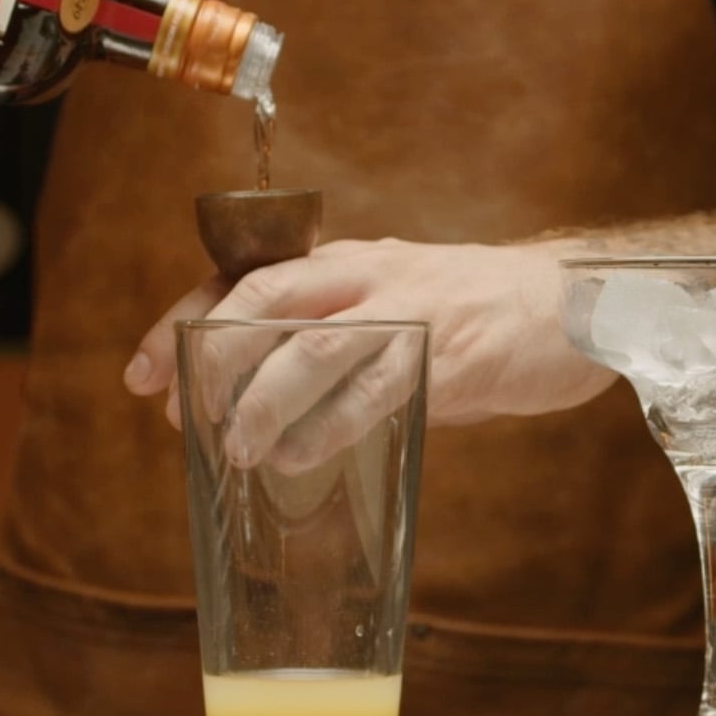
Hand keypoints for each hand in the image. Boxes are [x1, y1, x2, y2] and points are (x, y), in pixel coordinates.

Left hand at [125, 238, 616, 470]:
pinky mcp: (449, 356)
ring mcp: (409, 311)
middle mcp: (368, 274)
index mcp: (346, 261)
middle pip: (262, 303)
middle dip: (208, 360)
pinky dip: (327, 426)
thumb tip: (256, 396)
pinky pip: (375, 390)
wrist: (575, 306)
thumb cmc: (475, 313)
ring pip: (312, 346)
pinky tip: (296, 455)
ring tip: (234, 447)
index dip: (183, 325)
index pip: (242, 281)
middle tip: (180, 415)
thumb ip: (333, 338)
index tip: (140, 375)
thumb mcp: (391, 305)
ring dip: (261, 400)